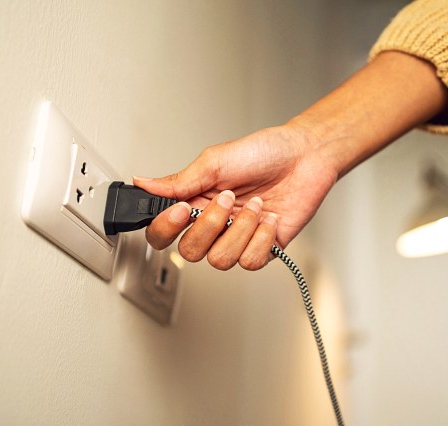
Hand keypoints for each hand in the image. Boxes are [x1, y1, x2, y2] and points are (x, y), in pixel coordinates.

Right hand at [134, 124, 339, 270]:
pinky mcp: (262, 249)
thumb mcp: (215, 161)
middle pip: (188, 253)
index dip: (165, 229)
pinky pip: (250, 261)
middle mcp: (213, 225)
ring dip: (240, 229)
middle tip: (227, 198)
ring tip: (255, 205)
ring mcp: (237, 239)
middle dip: (209, 226)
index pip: (162, 232)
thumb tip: (142, 183)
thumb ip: (178, 180)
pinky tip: (269, 217)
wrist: (305, 156)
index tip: (181, 209)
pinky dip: (261, 237)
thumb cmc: (263, 152)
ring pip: (220, 260)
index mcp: (194, 203)